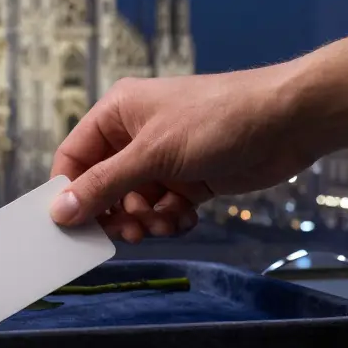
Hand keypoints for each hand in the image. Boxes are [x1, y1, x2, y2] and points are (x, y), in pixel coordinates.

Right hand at [48, 36, 347, 241]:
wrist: (287, 122)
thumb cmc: (216, 120)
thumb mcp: (153, 154)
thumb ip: (104, 184)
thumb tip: (60, 211)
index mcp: (117, 114)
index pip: (74, 157)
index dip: (70, 192)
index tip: (71, 227)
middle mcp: (135, 135)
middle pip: (103, 185)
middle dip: (113, 212)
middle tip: (129, 233)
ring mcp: (163, 159)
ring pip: (134, 202)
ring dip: (145, 220)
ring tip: (165, 224)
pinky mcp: (189, 178)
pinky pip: (164, 208)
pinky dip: (170, 219)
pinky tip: (186, 217)